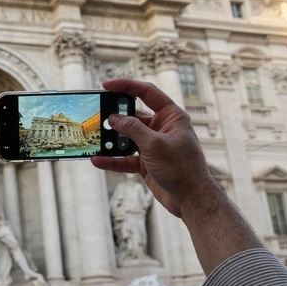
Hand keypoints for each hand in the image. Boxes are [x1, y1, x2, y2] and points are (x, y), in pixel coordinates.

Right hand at [90, 78, 220, 219]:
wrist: (191, 200)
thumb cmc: (182, 168)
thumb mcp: (154, 144)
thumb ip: (132, 129)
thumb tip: (113, 118)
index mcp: (171, 116)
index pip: (147, 93)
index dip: (126, 86)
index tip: (106, 85)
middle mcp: (162, 128)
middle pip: (133, 115)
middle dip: (115, 116)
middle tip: (97, 114)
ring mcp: (153, 145)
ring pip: (126, 138)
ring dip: (111, 140)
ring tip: (95, 140)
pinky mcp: (146, 162)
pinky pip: (125, 158)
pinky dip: (112, 159)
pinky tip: (98, 160)